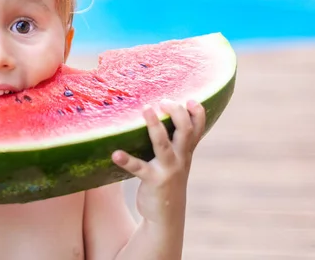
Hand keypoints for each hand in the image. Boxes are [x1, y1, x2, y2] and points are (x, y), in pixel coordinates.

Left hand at [112, 99, 205, 223]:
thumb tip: (156, 112)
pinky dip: (127, 160)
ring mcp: (168, 169)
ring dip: (155, 126)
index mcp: (186, 151)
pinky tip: (116, 154)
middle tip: (163, 100)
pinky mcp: (152, 180)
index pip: (198, 128)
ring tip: (146, 108)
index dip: (198, 112)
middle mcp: (181, 158)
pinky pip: (138, 168)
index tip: (190, 98)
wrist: (166, 216)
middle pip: (186, 131)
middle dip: (177, 113)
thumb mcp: (176, 161)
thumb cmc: (167, 180)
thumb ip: (173, 141)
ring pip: (163, 144)